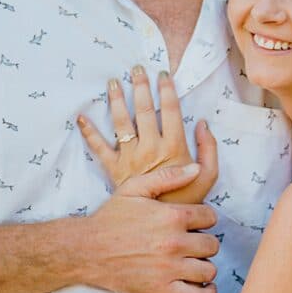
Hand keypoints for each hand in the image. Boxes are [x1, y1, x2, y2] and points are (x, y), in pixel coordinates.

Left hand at [79, 66, 217, 203]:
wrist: (161, 224)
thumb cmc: (187, 199)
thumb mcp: (210, 176)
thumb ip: (209, 148)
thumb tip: (203, 124)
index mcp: (173, 146)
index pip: (169, 110)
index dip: (166, 90)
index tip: (163, 74)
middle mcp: (150, 147)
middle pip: (143, 110)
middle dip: (140, 86)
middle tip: (136, 68)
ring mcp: (129, 157)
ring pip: (121, 123)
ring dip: (116, 100)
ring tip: (112, 82)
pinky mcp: (114, 169)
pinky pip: (99, 148)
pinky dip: (88, 132)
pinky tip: (81, 117)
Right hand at [83, 164, 219, 292]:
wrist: (86, 250)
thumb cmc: (110, 217)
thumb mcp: (135, 188)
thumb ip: (168, 176)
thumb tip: (197, 168)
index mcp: (171, 216)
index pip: (210, 217)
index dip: (205, 218)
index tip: (196, 222)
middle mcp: (174, 242)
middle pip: (212, 244)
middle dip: (205, 242)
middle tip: (193, 242)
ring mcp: (169, 268)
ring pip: (208, 270)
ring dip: (204, 266)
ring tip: (194, 262)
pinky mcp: (161, 290)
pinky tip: (203, 286)